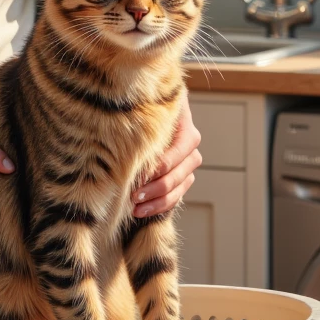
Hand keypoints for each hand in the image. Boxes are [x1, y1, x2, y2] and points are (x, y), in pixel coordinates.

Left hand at [133, 93, 201, 217]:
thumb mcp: (148, 107)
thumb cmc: (147, 107)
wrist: (153, 112)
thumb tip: (127, 131)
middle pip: (177, 175)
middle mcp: (191, 151)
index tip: (137, 175)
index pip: (177, 154)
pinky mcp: (180, 180)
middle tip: (133, 195)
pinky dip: (159, 207)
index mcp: (187, 131)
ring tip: (135, 208)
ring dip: (157, 202)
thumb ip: (143, 118)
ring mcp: (187, 167)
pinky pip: (175, 198)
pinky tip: (141, 211)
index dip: (158, 167)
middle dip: (155, 188)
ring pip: (178, 190)